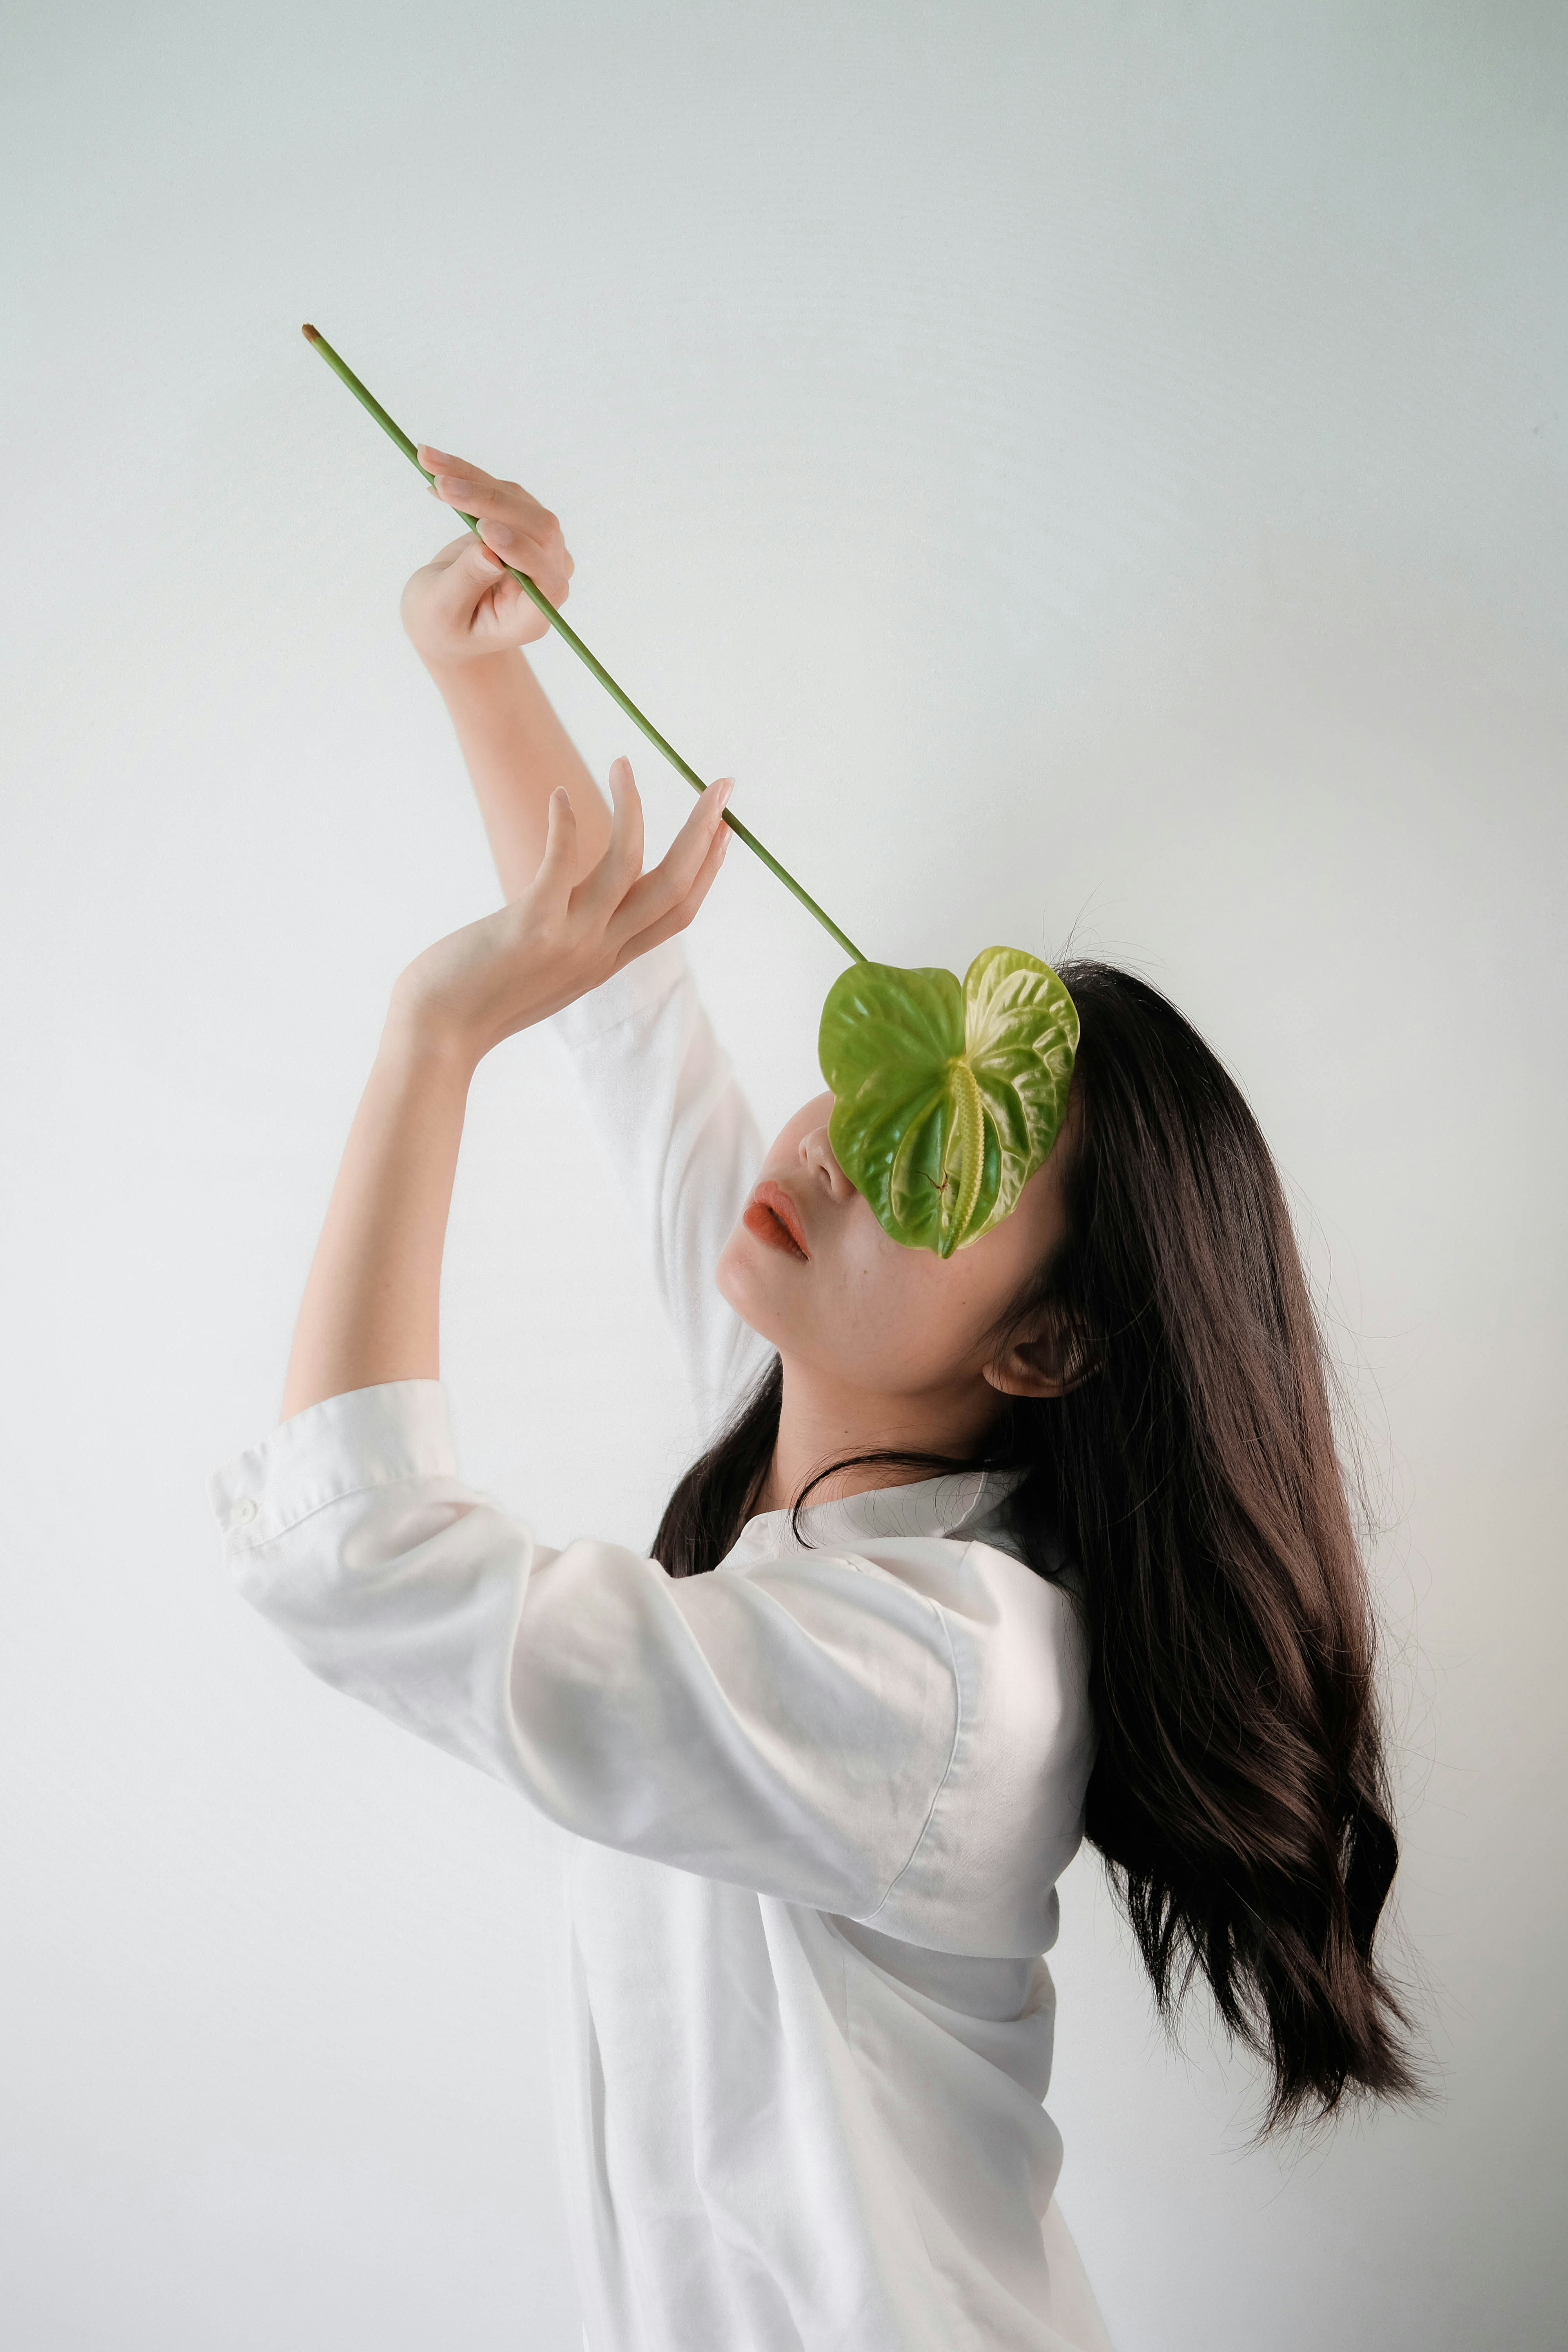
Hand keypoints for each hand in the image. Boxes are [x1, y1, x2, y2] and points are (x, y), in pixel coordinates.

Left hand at [387, 760, 731, 1062]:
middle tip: (723, 784)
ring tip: (622, 763)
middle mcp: (600, 951)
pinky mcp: (531, 927)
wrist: (438, 1035)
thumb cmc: (478, 997)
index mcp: (607, 960)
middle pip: (674, 885)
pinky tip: (559, 796)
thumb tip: (576, 902)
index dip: (708, 867)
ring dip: (633, 809)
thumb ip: (572, 938)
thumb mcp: (543, 969)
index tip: (723, 828)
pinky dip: (565, 826)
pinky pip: (561, 864)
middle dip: (704, 831)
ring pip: (629, 867)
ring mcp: (570, 940)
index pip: (678, 912)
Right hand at [400, 447, 574, 667]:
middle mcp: (546, 579)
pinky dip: (469, 478)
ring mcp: (539, 548)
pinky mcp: (523, 524)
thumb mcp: (444, 612)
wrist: (446, 618)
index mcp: (533, 615)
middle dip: (488, 501)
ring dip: (472, 478)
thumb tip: (488, 550)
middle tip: (441, 482)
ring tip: (428, 461)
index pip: (547, 580)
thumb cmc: (443, 626)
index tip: (483, 530)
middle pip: (537, 529)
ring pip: (517, 501)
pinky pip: (503, 492)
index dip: (520, 551)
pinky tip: (437, 473)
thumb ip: (468, 583)